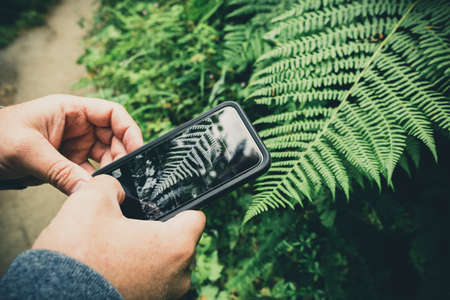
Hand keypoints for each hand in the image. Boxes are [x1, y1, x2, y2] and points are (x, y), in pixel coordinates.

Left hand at [0, 94, 142, 193]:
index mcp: (71, 110)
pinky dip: (94, 183)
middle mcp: (77, 127)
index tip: (138, 150)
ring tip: (111, 186)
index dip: (129, 129)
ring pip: (105, 158)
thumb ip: (60, 171)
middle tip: (125, 175)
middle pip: (113, 138)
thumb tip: (89, 191)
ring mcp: (73, 146)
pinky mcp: (66, 165)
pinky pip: (88, 174)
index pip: (112, 114)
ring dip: (110, 171)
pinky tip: (96, 192)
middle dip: (121, 155)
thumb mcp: (28, 151)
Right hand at [33, 175, 205, 299]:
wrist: (50, 297)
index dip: (180, 205)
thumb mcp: (91, 200)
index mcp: (176, 245)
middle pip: (180, 241)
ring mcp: (165, 297)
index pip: (196, 217)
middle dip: (158, 231)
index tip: (162, 206)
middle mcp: (179, 276)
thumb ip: (113, 184)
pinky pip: (152, 283)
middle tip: (130, 227)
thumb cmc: (76, 254)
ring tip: (116, 250)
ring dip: (147, 255)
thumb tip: (118, 189)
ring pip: (165, 264)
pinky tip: (113, 269)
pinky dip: (138, 275)